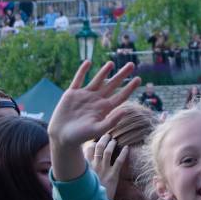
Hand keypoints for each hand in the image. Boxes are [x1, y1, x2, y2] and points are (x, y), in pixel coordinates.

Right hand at [51, 61, 138, 176]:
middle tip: (132, 64)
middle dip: (122, 75)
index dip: (130, 87)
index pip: (120, 96)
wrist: (62, 137)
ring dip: (104, 71)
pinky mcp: (72, 94)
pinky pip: (78, 79)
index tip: (139, 79)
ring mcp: (84, 96)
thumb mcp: (97, 130)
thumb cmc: (80, 137)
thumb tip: (126, 110)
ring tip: (112, 63)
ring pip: (97, 80)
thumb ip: (111, 121)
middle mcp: (96, 100)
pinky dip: (82, 71)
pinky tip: (88, 62)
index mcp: (104, 109)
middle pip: (112, 85)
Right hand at [88, 133, 131, 199]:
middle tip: (107, 135)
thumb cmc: (87, 194)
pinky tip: (127, 148)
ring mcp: (104, 170)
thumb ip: (83, 172)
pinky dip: (124, 153)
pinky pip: (119, 161)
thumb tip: (81, 166)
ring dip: (111, 144)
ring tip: (114, 140)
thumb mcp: (82, 181)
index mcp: (86, 167)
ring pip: (108, 151)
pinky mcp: (113, 175)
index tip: (96, 139)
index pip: (88, 149)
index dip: (93, 142)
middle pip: (98, 147)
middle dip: (103, 139)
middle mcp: (94, 166)